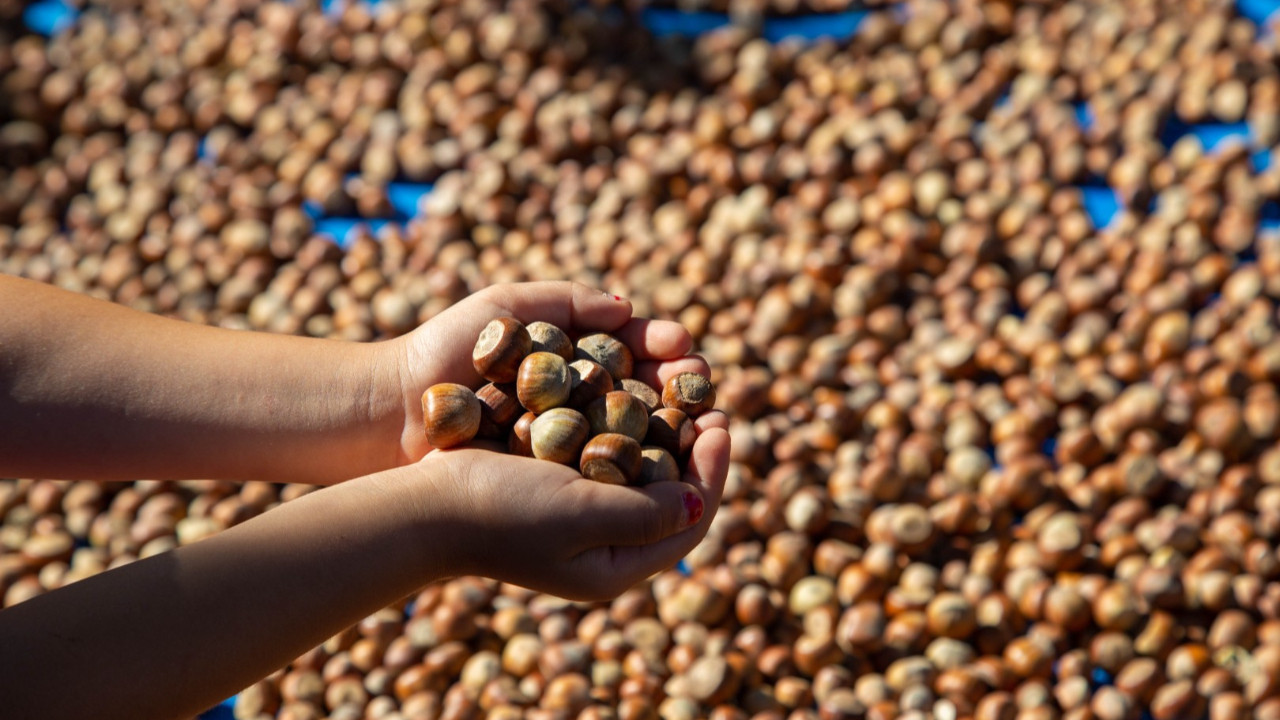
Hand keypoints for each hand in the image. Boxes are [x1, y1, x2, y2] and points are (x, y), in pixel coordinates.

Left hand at [382, 281, 711, 464]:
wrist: (393, 411)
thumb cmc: (444, 352)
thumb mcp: (505, 307)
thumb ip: (567, 301)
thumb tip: (627, 309)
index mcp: (574, 355)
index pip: (635, 349)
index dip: (664, 348)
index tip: (683, 347)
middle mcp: (581, 399)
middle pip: (647, 391)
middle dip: (680, 387)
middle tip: (701, 386)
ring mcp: (571, 441)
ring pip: (636, 433)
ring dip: (672, 429)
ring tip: (696, 423)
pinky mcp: (556, 477)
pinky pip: (606, 471)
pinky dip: (638, 466)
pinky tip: (662, 462)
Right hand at [407, 411, 730, 599]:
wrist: (423, 508)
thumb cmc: (501, 511)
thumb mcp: (582, 514)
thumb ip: (646, 513)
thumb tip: (702, 501)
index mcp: (616, 567)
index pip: (691, 520)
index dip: (714, 469)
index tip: (720, 420)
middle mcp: (603, 548)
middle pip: (673, 497)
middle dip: (695, 448)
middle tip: (708, 401)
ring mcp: (579, 521)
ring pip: (643, 475)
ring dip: (664, 433)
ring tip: (677, 391)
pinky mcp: (556, 492)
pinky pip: (608, 460)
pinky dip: (625, 429)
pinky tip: (630, 395)